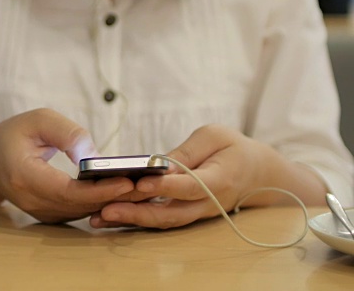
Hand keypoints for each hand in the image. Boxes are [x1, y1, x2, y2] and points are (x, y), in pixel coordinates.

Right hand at [0, 108, 134, 222]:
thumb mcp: (37, 120)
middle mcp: (32, 201)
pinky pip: (79, 212)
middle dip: (116, 197)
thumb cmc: (13, 134)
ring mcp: (40, 212)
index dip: (100, 189)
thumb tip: (94, 154)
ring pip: (83, 212)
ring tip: (144, 188)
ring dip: (113, 202)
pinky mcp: (49, 215)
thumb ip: (67, 133)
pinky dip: (102, 203)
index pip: (67, 191)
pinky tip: (125, 191)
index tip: (129, 181)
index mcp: (25, 176)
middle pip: (80, 206)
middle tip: (149, 185)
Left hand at [89, 124, 314, 228]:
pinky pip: (161, 220)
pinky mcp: (187, 215)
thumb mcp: (214, 136)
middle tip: (105, 209)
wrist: (259, 175)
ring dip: (131, 221)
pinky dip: (136, 220)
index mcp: (219, 178)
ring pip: (163, 222)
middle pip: (170, 213)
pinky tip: (110, 217)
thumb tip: (157, 165)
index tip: (140, 183)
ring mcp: (197, 213)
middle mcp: (207, 203)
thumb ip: (186, 151)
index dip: (165, 186)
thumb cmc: (234, 148)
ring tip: (99, 218)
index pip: (189, 185)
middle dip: (136, 213)